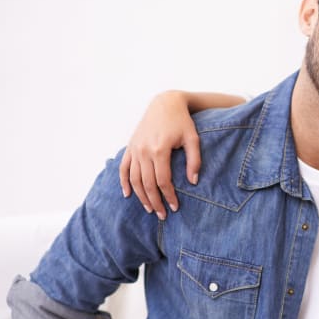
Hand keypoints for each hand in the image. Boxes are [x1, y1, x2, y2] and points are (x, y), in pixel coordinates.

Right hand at [119, 90, 200, 219]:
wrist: (165, 103)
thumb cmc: (182, 122)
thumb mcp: (193, 139)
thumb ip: (194, 161)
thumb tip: (193, 182)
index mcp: (160, 149)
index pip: (163, 181)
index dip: (169, 196)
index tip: (175, 207)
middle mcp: (144, 150)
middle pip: (147, 183)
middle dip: (155, 201)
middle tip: (163, 215)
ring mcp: (135, 149)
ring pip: (134, 179)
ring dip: (141, 196)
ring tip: (150, 209)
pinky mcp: (130, 146)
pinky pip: (123, 168)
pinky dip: (124, 182)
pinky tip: (128, 194)